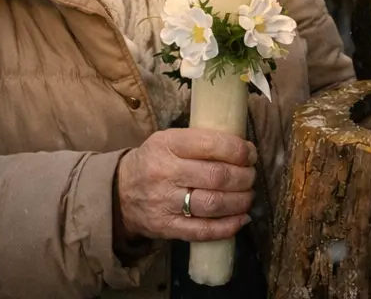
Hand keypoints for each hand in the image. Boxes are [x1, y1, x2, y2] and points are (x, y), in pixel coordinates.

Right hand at [115, 128, 256, 243]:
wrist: (120, 192)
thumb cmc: (155, 160)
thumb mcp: (170, 139)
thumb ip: (201, 141)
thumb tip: (243, 147)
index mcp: (168, 144)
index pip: (211, 144)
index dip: (238, 150)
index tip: (250, 154)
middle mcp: (166, 173)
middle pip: (217, 176)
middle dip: (243, 177)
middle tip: (250, 176)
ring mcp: (165, 203)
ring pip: (213, 204)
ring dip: (240, 201)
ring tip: (248, 196)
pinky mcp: (166, 227)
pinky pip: (202, 231)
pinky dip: (227, 227)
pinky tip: (241, 220)